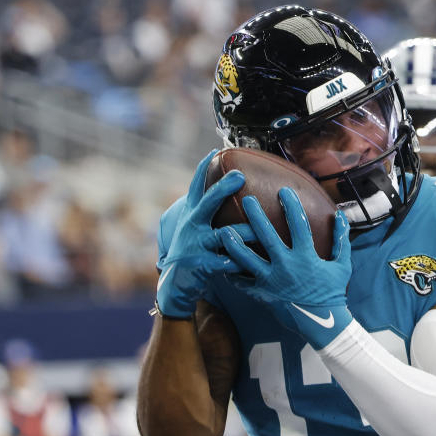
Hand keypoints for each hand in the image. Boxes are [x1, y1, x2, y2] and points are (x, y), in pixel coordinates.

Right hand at [156, 150, 251, 318]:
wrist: (177, 285)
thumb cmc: (193, 252)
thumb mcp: (194, 229)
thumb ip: (205, 212)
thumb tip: (221, 190)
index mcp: (192, 215)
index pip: (196, 187)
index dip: (203, 168)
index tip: (214, 150)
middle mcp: (191, 226)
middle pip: (208, 203)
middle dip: (223, 188)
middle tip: (240, 176)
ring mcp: (195, 245)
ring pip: (224, 234)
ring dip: (244, 232)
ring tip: (259, 231)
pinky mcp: (201, 265)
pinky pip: (226, 262)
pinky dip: (239, 262)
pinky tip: (250, 264)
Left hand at [220, 187, 352, 348]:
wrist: (322, 324)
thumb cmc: (333, 293)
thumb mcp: (343, 265)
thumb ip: (341, 239)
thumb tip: (339, 215)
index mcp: (306, 257)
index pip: (299, 225)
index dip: (292, 206)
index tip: (284, 190)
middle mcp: (286, 267)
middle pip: (267, 237)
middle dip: (256, 216)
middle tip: (246, 199)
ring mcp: (272, 281)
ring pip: (247, 260)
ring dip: (234, 244)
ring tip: (223, 231)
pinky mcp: (263, 295)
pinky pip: (243, 283)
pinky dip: (232, 273)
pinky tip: (222, 262)